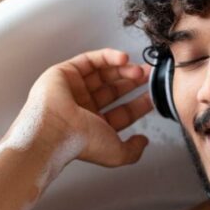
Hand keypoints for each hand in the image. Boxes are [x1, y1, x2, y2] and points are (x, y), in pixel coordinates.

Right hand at [24, 48, 152, 166]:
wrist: (56, 130)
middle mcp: (83, 108)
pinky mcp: (64, 72)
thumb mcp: (116, 153)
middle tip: (148, 76)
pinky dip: (108, 56)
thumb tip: (142, 142)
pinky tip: (124, 58)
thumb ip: (133, 151)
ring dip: (123, 69)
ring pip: (103, 73)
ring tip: (139, 70)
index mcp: (93, 127)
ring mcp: (73, 89)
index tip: (153, 95)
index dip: (139, 103)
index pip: (121, 112)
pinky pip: (90, 60)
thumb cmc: (80, 142)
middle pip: (113, 89)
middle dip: (133, 82)